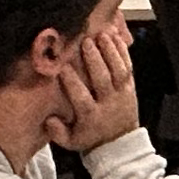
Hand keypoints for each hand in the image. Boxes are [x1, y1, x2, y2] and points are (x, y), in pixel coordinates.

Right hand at [47, 13, 141, 151]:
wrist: (119, 144)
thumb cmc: (90, 138)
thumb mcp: (71, 141)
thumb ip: (57, 132)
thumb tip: (49, 119)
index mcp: (91, 117)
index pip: (81, 98)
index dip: (72, 82)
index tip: (62, 67)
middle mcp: (108, 104)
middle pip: (102, 79)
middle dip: (94, 60)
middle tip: (86, 42)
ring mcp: (122, 95)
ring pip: (118, 71)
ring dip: (110, 51)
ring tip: (102, 35)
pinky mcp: (130, 88)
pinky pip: (128, 68)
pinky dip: (123, 52)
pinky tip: (115, 38)